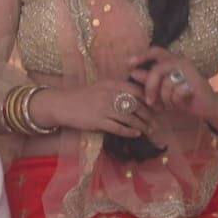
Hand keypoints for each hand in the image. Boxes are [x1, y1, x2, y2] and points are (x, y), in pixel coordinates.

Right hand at [30, 78, 151, 136]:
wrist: (60, 104)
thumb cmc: (81, 95)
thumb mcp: (100, 87)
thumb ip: (116, 89)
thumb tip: (136, 97)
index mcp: (111, 84)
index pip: (137, 90)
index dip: (150, 99)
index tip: (157, 107)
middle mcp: (109, 94)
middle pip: (136, 105)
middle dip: (149, 115)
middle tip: (157, 122)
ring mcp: (104, 108)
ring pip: (130, 118)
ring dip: (142, 125)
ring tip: (149, 130)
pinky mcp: (98, 121)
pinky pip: (119, 128)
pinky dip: (130, 132)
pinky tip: (136, 134)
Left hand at [129, 47, 217, 121]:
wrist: (207, 106)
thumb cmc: (183, 96)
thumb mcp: (162, 89)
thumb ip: (149, 81)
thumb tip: (133, 73)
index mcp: (172, 60)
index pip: (155, 51)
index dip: (142, 56)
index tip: (129, 63)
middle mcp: (181, 62)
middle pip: (157, 69)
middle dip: (150, 87)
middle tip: (149, 101)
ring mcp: (189, 71)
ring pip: (166, 84)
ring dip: (165, 98)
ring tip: (170, 104)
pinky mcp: (195, 83)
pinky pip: (177, 92)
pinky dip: (176, 101)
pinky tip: (180, 103)